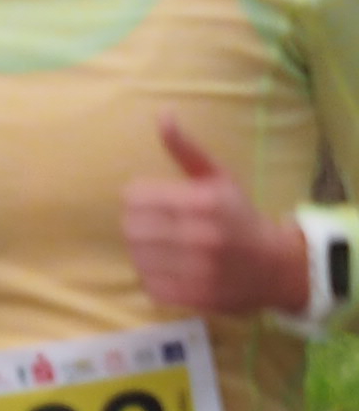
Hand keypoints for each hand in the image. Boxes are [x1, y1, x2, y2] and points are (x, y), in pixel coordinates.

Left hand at [125, 116, 312, 317]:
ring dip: (144, 252)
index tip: (149, 203)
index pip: (135, 198)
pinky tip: (170, 269)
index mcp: (204, 202)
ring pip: (138, 258)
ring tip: (163, 248)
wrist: (278, 266)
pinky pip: (151, 285)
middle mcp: (202, 236)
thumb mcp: (218, 178)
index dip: (137, 199)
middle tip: (153, 227)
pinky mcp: (197, 296)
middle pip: (132, 229)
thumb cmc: (239, 216)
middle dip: (136, 226)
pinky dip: (154, 277)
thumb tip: (162, 114)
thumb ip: (186, 149)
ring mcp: (200, 269)